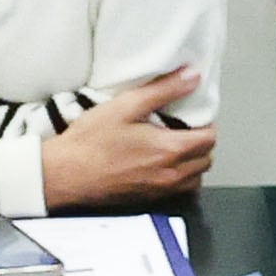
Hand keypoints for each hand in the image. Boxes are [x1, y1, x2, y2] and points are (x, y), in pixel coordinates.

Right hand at [39, 66, 217, 210]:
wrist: (65, 175)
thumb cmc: (90, 142)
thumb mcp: (126, 106)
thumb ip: (163, 90)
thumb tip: (191, 76)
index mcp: (170, 150)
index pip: (210, 139)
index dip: (205, 124)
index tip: (191, 116)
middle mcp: (171, 174)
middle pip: (206, 159)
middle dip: (201, 143)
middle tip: (183, 129)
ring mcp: (160, 190)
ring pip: (195, 178)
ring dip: (192, 162)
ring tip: (172, 146)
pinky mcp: (148, 199)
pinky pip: (179, 190)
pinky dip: (179, 177)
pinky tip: (159, 164)